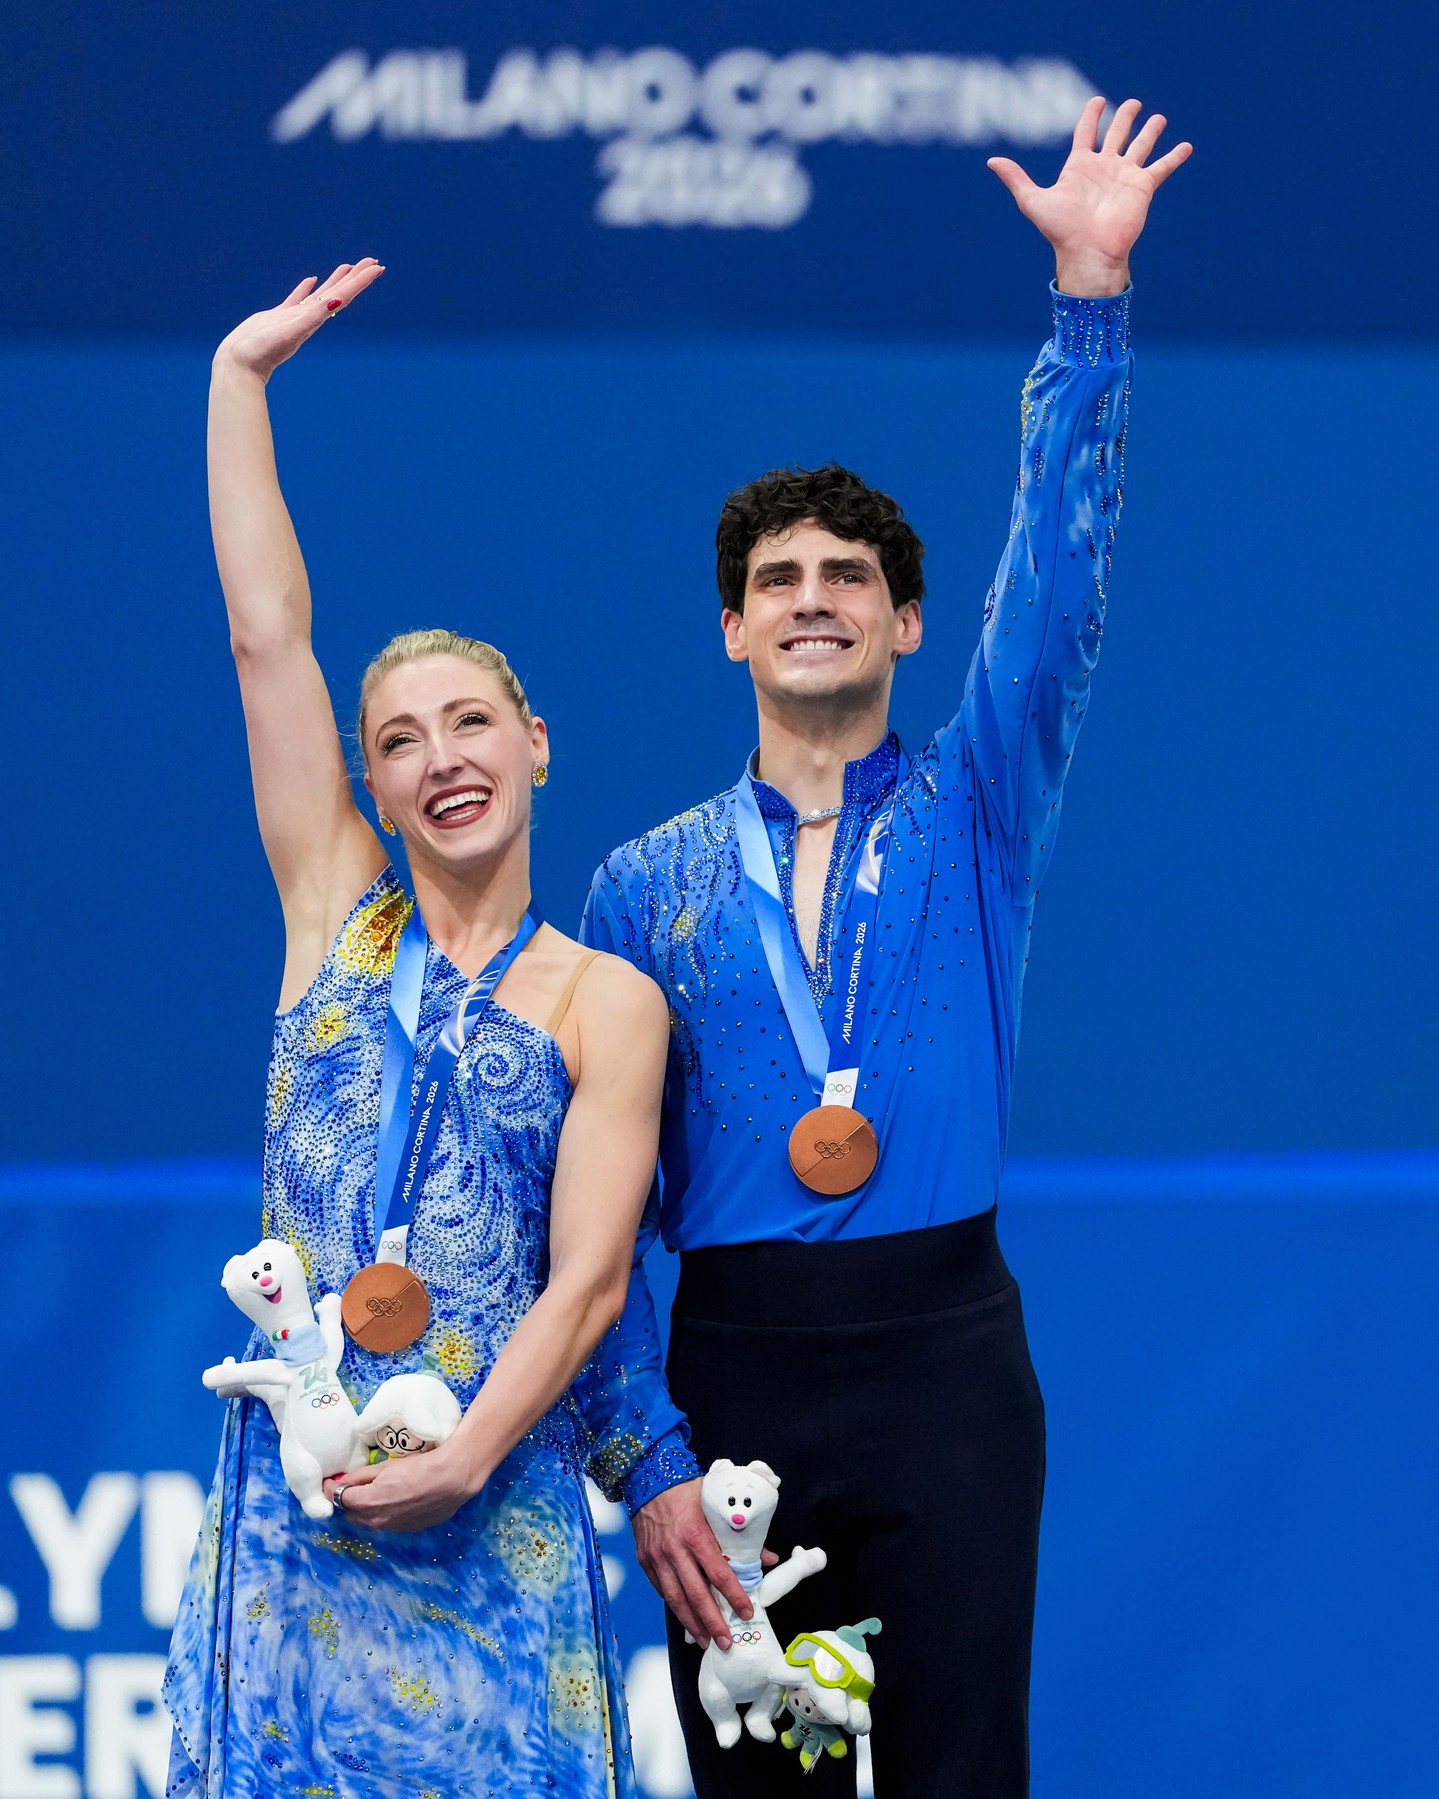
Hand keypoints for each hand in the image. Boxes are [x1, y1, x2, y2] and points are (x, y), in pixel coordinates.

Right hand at [213, 259, 384, 381]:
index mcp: (316, 319)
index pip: (344, 295)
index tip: (377, 267)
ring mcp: (295, 317)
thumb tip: (337, 301)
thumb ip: (313, 315)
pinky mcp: (279, 317)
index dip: (361, 281)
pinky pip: (297, 298)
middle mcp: (310, 318)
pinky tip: (311, 279)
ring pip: (320, 294)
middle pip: (339, 293)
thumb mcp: (291, 331)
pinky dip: (306, 288)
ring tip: (348, 266)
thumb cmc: (264, 350)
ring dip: (336, 280)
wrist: (241, 366)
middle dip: (356, 277)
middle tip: (373, 262)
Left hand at [322, 1440, 478, 1531]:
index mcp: (368, 1503)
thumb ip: (360, 1476)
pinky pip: (389, 1522)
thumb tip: (340, 1481)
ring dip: (367, 1508)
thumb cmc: (419, 1467)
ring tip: (379, 1491)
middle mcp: (377, 1521)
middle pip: (352, 1513)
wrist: (452, 1479)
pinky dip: (386, 1512)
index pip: (339, 1499)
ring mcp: (393, 1528)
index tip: (329, 1482)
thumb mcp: (386, 1466)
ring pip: (370, 1520)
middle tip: (355, 1486)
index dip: (331, 1489)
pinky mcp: (408, 1529)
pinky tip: (399, 1499)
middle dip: (350, 1501)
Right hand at [632, 1477, 776, 1648]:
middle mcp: (675, 1550)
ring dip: (692, 1624)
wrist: (648, 1478)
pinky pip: (662, 1590)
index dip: (734, 1597)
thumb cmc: (687, 1491)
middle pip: (697, 1594)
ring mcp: (657, 1557)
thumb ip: (741, 1536)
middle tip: (726, 1642)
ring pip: (676, 1599)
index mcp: (697, 1535)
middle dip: (713, 1622)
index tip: (746, 1612)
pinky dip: (674, 1607)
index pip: (719, 1574)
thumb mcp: (717, 1506)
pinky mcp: (645, 1561)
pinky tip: (685, 1618)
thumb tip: (768, 1558)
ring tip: (706, 1641)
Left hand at [988, 97, 1191, 295]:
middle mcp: (1104, 169)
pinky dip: (1174, 157)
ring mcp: (1124, 177)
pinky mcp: (1143, 187)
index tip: (1096, 101)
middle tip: (1131, 103)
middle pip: (1116, 135)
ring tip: (1159, 117)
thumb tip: (992, 162)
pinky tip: (1186, 146)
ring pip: (1140, 146)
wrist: (1088, 252)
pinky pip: (1162, 167)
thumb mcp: (1034, 200)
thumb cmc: (1061, 231)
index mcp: (1079, 167)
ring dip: (1150, 131)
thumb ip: (1016, 179)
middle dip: (1123, 118)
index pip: (1085, 134)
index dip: (1090, 116)